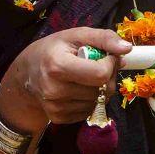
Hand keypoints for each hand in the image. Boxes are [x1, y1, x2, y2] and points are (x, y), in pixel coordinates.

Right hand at [0, 27, 131, 130]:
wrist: (27, 73)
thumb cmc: (54, 50)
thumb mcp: (76, 35)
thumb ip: (104, 38)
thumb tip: (127, 49)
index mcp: (58, 66)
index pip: (100, 74)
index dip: (110, 64)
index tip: (107, 56)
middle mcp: (55, 90)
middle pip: (102, 90)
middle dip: (108, 76)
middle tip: (100, 66)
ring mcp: (56, 107)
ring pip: (99, 101)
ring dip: (101, 89)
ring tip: (87, 76)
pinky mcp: (59, 118)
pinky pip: (90, 110)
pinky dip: (91, 99)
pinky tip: (80, 88)